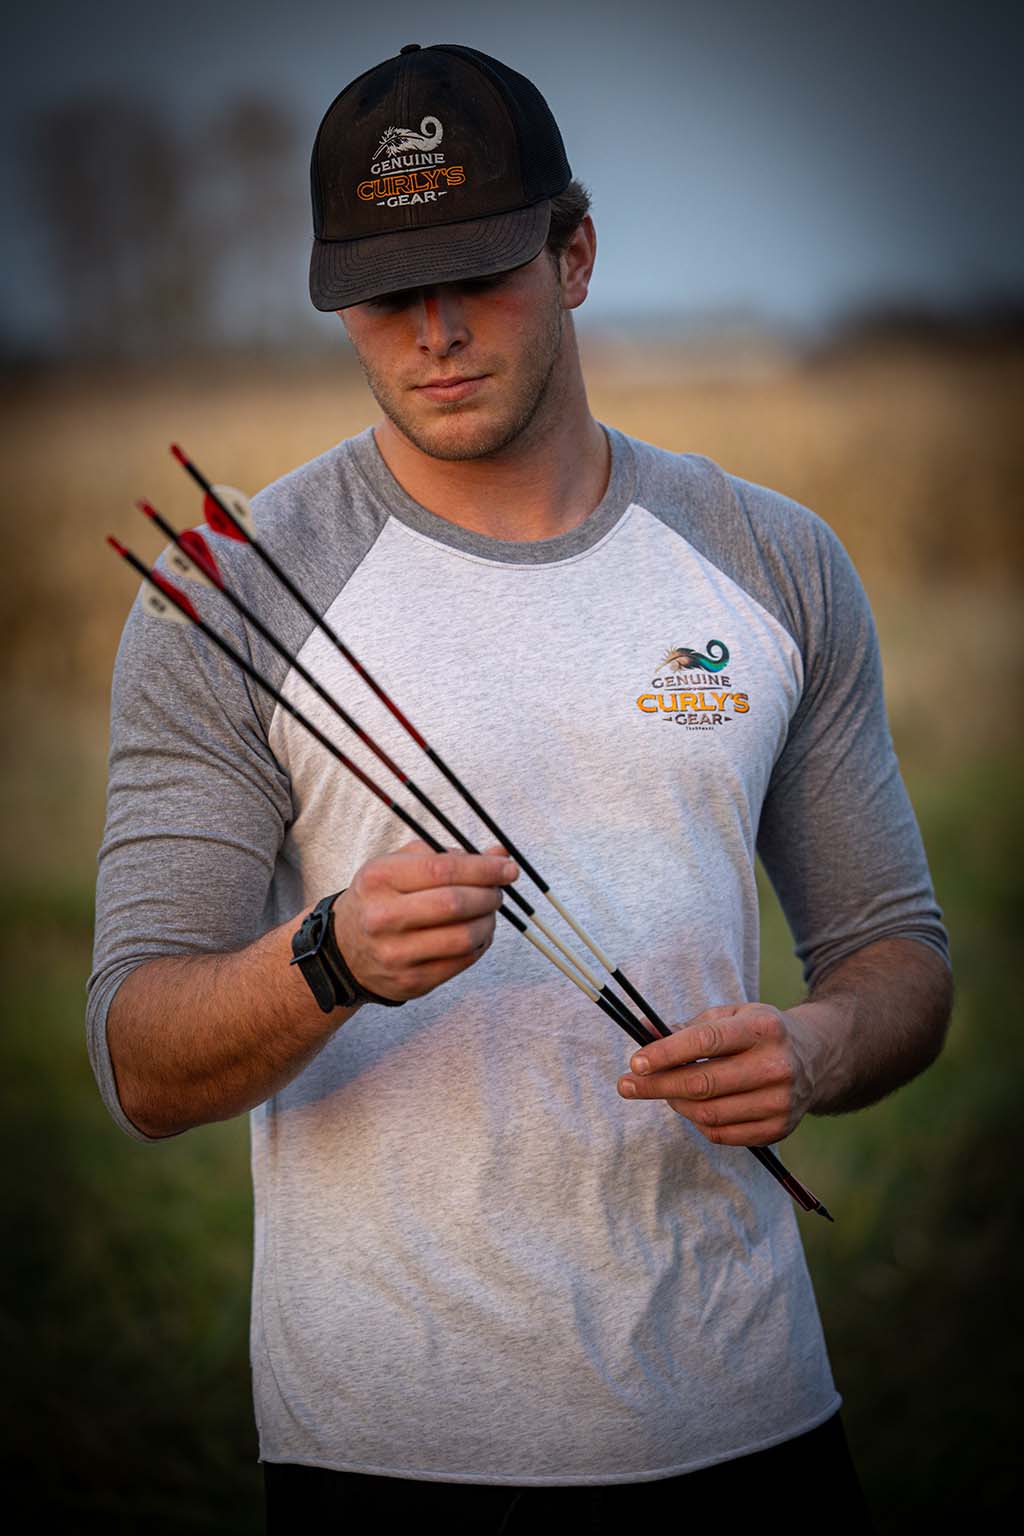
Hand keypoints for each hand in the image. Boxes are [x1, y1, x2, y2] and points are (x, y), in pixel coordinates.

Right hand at [331, 840, 516, 1003]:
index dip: (484, 868)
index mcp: (379, 879)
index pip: (442, 869)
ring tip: (488, 913)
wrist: (345, 952)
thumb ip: (447, 856)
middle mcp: (382, 917)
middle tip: (498, 891)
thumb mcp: (398, 866)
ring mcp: (396, 954)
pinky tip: (477, 933)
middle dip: (489, 895)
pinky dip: (479, 944)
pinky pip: (462, 962)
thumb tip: (500, 855)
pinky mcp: (411, 982)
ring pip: (464, 937)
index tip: (507, 867)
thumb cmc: (380, 900)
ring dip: (488, 922)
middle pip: (455, 904)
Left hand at [616, 1002, 827, 1145]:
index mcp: (763, 1028)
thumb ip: (687, 1026)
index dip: (666, 1054)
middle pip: (703, 1083)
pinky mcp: (778, 1129)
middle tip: (627, 1085)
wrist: (815, 1058)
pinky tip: (690, 1107)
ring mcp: (780, 1101)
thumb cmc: (758, 1033)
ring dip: (675, 1104)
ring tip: (663, 1092)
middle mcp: (776, 1065)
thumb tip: (643, 1029)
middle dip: (657, 1085)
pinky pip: (722, 1134)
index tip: (636, 1062)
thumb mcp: (730, 1016)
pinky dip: (697, 1122)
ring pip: (709, 1113)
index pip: (705, 1041)